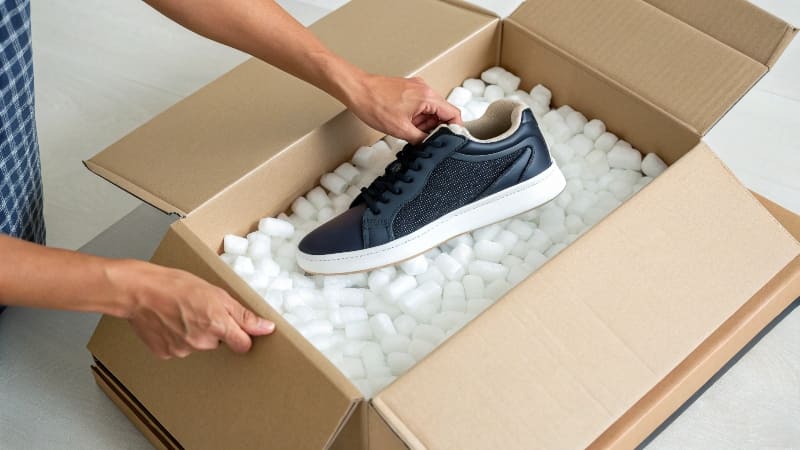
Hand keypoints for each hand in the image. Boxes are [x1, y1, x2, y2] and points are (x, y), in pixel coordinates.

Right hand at [109, 260, 274, 358]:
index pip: (243, 345)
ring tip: (181, 313)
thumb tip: (266, 328)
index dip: (242, 336)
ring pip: (198, 345)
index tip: (238, 328)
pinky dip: (176, 338)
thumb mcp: (217, 292)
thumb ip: (243, 315)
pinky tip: (169, 322)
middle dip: (215, 330)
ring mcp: (182, 350)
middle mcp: (201, 342)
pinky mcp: (166, 353)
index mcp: (217, 325)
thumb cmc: (175, 285)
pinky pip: (179, 348)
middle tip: (200, 310)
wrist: (138, 290)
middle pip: (219, 343)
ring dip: (194, 333)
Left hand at [347, 74, 461, 143]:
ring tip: (410, 130)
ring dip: (424, 123)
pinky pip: (420, 105)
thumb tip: (431, 145)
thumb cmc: (373, 104)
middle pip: (442, 112)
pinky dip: (417, 116)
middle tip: (424, 139)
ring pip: (430, 110)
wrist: (357, 90)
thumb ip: (421, 139)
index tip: (451, 140)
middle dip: (435, 128)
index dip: (455, 129)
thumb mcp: (400, 130)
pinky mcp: (408, 89)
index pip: (453, 113)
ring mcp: (416, 88)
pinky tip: (405, 123)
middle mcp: (425, 89)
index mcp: (427, 97)